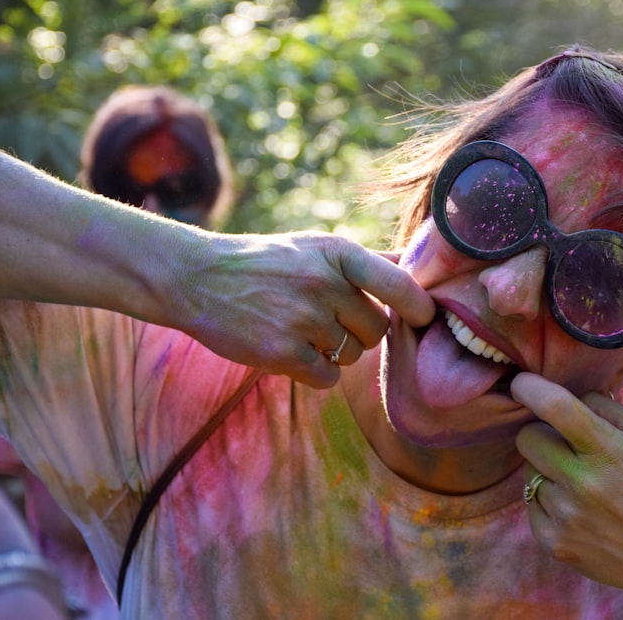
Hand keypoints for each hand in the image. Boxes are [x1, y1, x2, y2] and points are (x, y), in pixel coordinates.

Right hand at [171, 231, 434, 386]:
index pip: (398, 284)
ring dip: (337, 351)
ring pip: (353, 355)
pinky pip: (328, 377)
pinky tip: (295, 352)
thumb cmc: (267, 262)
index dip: (420, 306)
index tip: (425, 317)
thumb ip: (367, 260)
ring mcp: (302, 319)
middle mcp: (323, 283)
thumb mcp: (315, 246)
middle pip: (378, 328)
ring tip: (304, 330)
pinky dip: (318, 371)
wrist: (197, 278)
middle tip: (332, 320)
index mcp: (337, 253)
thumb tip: (420, 264)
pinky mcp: (281, 352)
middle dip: (363, 331)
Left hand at [512, 372, 622, 617]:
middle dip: (540, 433)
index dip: (531, 389)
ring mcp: (565, 515)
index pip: (557, 408)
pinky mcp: (552, 542)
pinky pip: (530, 504)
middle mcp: (583, 483)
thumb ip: (607, 406)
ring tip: (579, 483)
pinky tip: (575, 509)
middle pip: (527, 437)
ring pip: (529, 471)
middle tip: (562, 444)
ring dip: (547, 470)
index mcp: (608, 451)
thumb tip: (570, 391)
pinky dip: (547, 502)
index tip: (521, 383)